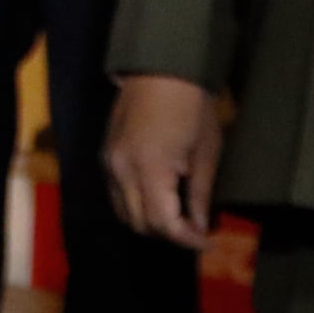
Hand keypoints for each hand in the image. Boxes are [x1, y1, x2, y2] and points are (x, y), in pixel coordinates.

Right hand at [105, 74, 224, 249]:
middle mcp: (122, 170)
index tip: (207, 242)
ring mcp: (109, 164)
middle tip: (196, 230)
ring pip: (123, 214)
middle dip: (169, 234)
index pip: (164, 223)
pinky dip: (136, 206)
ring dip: (150, 222)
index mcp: (150, 168)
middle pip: (140, 224)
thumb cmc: (191, 107)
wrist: (160, 70)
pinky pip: (117, 196)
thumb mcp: (206, 151)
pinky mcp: (105, 157)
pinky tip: (158, 199)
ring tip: (177, 217)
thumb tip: (199, 226)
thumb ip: (200, 193)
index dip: (187, 239)